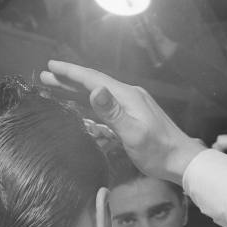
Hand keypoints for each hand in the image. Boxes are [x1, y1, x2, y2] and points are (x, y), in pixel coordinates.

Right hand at [41, 61, 205, 183]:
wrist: (181, 160)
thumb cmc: (158, 151)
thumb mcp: (134, 133)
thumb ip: (113, 112)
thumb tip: (94, 90)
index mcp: (127, 96)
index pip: (94, 79)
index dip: (71, 72)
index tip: (51, 66)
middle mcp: (128, 95)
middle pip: (94, 83)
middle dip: (69, 79)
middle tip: (45, 76)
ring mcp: (131, 103)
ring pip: (98, 92)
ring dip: (77, 89)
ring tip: (57, 86)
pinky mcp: (132, 113)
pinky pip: (105, 102)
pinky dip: (89, 99)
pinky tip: (83, 101)